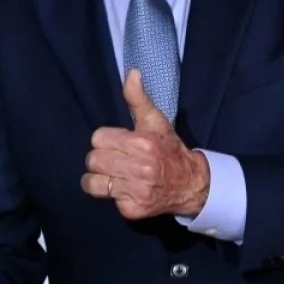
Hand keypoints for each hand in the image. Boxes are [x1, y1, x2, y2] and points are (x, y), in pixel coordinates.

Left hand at [81, 69, 210, 219]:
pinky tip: (126, 189)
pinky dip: (113, 195)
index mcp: (142, 143)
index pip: (98, 138)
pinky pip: (107, 200)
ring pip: (93, 182)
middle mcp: (139, 167)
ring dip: (99, 179)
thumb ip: (138, 98)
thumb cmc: (168, 148)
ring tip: (113, 175)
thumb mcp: (155, 121)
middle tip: (114, 159)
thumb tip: (132, 73)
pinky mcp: (133, 210)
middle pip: (93, 160)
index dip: (106, 140)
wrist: (191, 184)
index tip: (118, 143)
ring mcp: (136, 190)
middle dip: (100, 159)